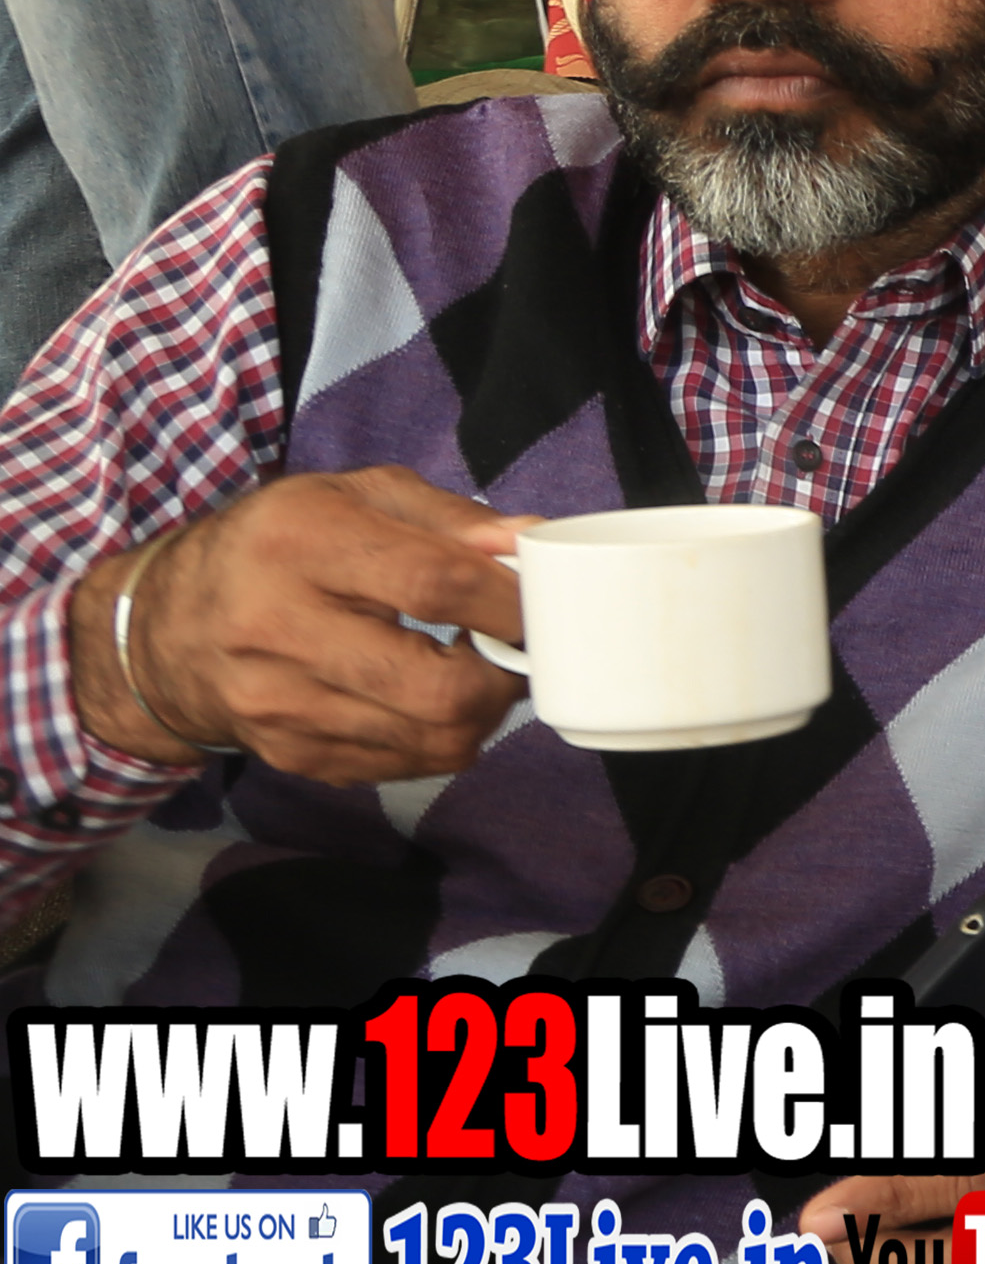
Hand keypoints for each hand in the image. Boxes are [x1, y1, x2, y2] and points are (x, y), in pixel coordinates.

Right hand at [85, 471, 525, 782]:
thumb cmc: (276, 548)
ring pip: (432, 739)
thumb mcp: (350, 497)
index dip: (507, 601)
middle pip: (438, 687)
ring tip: (471, 672)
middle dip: (502, 675)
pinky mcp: (291, 754)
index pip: (433, 583)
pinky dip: (440, 739)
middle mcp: (276, 628)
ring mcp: (279, 704)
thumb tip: (529, 542)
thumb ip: (447, 516)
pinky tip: (427, 701)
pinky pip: (405, 766)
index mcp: (298, 543)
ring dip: (480, 711)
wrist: (169, 628)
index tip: (536, 605)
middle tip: (509, 651)